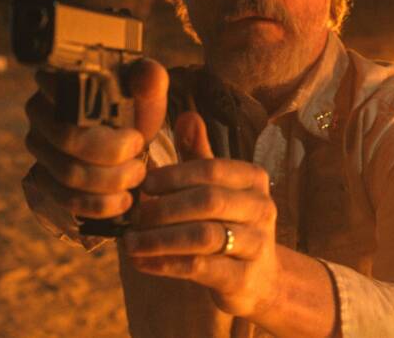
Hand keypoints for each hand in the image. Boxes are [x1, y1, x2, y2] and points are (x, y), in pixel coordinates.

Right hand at [22, 60, 167, 228]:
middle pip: (67, 140)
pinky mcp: (44, 178)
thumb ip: (150, 80)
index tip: (137, 136)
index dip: (101, 121)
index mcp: (60, 80)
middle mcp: (40, 112)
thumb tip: (150, 75)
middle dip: (112, 156)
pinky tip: (123, 201)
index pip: (66, 100)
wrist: (129, 137)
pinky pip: (65, 199)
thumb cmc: (134, 108)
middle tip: (141, 158)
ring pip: (68, 173)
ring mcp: (39, 148)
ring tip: (137, 175)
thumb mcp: (146, 92)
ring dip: (110, 181)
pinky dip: (98, 205)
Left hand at [123, 111, 280, 317]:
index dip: (173, 175)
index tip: (143, 184)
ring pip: (203, 236)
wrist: (260, 278)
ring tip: (130, 241)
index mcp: (254, 179)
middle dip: (164, 207)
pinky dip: (165, 264)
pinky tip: (141, 262)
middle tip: (134, 215)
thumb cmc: (230, 223)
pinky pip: (199, 268)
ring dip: (160, 238)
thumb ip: (200, 155)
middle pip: (207, 201)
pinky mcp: (244, 279)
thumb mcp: (218, 187)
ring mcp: (257, 245)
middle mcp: (263, 208)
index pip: (211, 169)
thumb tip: (186, 115)